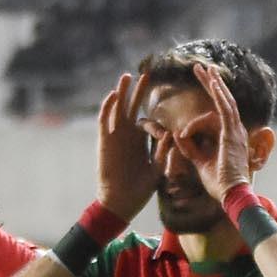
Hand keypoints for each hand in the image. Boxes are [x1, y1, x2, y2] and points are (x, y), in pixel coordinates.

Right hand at [93, 70, 159, 220]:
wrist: (121, 202)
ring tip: (127, 76)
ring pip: (117, 110)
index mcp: (140, 142)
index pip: (147, 120)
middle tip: (146, 74)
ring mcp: (115, 137)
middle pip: (132, 108)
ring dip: (121, 93)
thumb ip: (164, 152)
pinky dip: (108, 108)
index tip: (167, 99)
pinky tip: (114, 95)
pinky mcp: (105, 141)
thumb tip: (172, 134)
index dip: (155, 113)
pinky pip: (104, 121)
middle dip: (138, 92)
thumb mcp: (157, 169)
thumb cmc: (139, 189)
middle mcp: (128, 136)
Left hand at [176, 62, 256, 201]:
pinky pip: (225, 109)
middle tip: (200, 68)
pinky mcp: (232, 134)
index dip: (206, 101)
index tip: (192, 103)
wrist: (231, 195)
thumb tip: (178, 136)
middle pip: (223, 101)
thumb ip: (190, 149)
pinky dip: (218, 95)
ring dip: (213, 83)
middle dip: (211, 83)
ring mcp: (236, 131)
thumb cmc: (219, 184)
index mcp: (229, 137)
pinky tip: (212, 82)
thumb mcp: (199, 162)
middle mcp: (235, 131)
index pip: (218, 113)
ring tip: (203, 69)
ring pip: (224, 101)